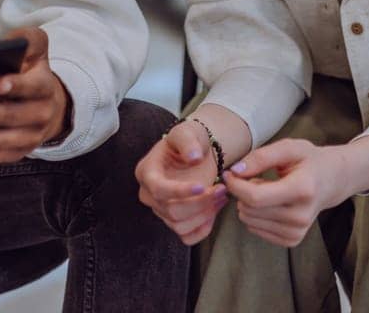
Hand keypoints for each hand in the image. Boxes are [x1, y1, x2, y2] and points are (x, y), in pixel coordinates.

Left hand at [0, 27, 71, 165]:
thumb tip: (9, 42)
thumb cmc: (29, 71)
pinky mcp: (14, 154)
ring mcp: (29, 138)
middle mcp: (41, 115)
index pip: (33, 86)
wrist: (45, 105)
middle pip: (10, 116)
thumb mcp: (35, 48)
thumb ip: (27, 39)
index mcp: (45, 87)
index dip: (17, 86)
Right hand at [135, 118, 228, 244]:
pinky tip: (214, 213)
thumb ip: (188, 142)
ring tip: (221, 196)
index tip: (202, 186)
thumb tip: (193, 157)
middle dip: (200, 203)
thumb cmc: (189, 141)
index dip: (179, 191)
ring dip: (205, 215)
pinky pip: (186, 237)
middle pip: (172, 211)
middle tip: (221, 189)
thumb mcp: (187, 132)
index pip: (159, 189)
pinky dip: (203, 230)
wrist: (197, 153)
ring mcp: (161, 210)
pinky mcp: (174, 221)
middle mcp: (149, 194)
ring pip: (180, 226)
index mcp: (147, 171)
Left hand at [223, 138, 368, 246]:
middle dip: (242, 192)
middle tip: (255, 177)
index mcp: (302, 190)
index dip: (236, 186)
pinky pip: (256, 230)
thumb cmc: (308, 161)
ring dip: (248, 204)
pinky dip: (255, 215)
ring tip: (266, 188)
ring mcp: (297, 231)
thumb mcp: (288, 148)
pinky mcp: (292, 240)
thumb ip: (260, 157)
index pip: (255, 197)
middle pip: (250, 210)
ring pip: (250, 221)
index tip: (229, 174)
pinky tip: (269, 202)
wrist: (331, 181)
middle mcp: (300, 216)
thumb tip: (235, 172)